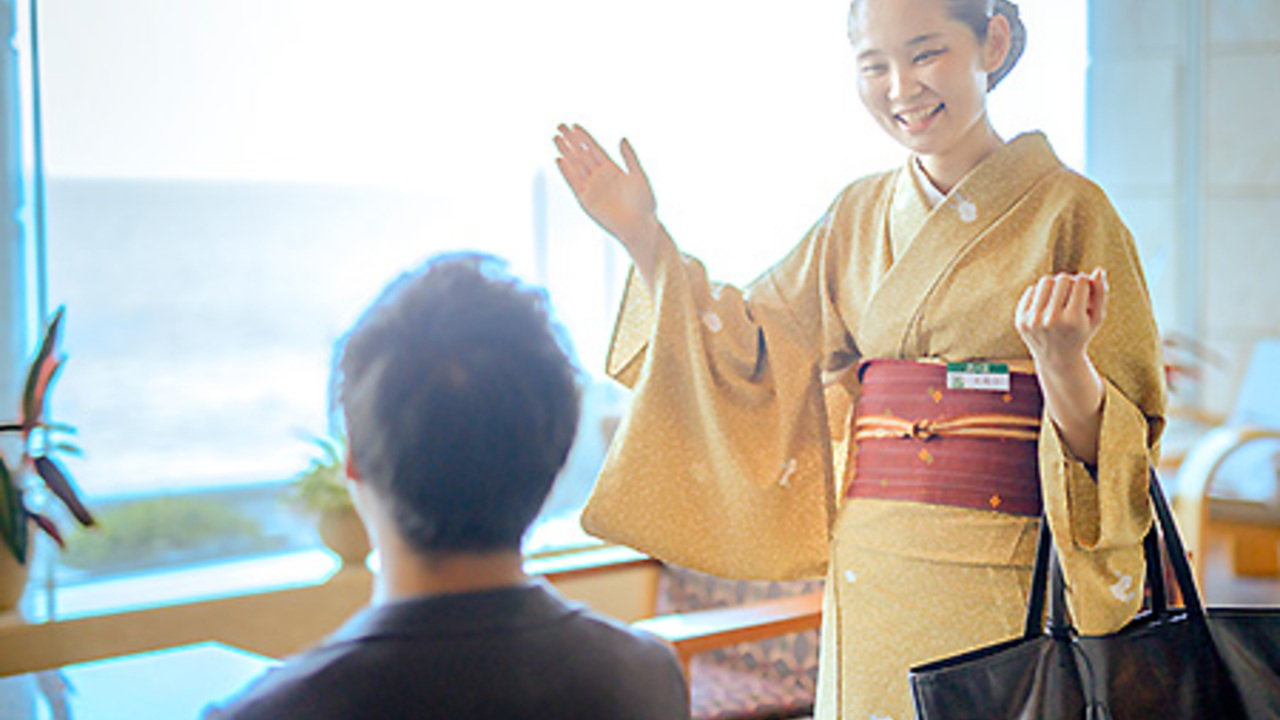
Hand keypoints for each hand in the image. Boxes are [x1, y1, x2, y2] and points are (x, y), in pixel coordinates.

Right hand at [554, 124, 657, 248]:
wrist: (639, 226)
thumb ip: (629, 157)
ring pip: (575, 165)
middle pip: (582, 154)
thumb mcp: (638, 175)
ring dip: (566, 152)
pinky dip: (566, 172)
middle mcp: (600, 177)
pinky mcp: (585, 200)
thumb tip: (622, 138)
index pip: (594, 149)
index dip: (584, 137)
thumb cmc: (643, 203)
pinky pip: (573, 183)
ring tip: (555, 138)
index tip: (574, 126)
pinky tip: (559, 159)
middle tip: (560, 126)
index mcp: (612, 169)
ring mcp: (592, 188)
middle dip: (571, 141)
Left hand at [1015, 268, 1107, 368]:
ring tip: (1059, 296)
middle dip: (1070, 282)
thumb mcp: (1096, 317)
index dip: (1085, 282)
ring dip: (1054, 284)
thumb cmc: (1081, 334)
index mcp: (1073, 320)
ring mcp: (1033, 320)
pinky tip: (1046, 306)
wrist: (1057, 359)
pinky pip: (1031, 291)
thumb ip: (1100, 293)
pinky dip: (1041, 294)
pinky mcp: (1020, 320)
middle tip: (1072, 293)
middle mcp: (1051, 320)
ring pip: (1045, 281)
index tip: (1085, 290)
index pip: (1080, 281)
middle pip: (1062, 279)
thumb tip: (1099, 270)